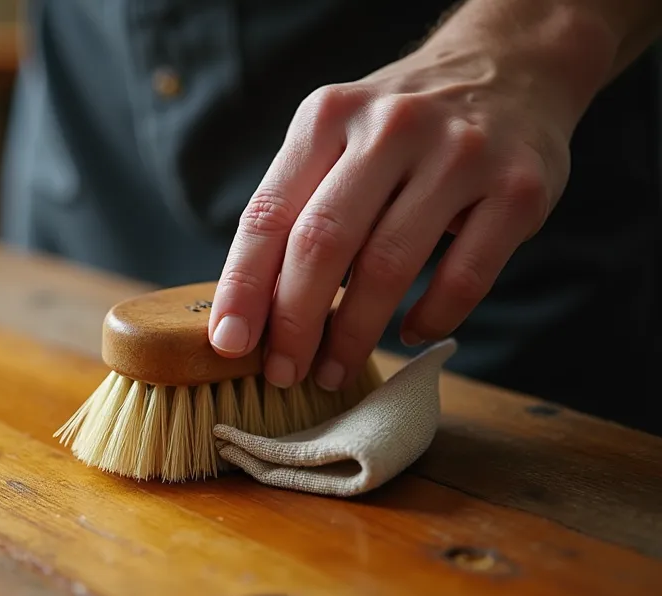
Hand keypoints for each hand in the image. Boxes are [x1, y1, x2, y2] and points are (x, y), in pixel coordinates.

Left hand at [205, 1, 628, 391]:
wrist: (508, 69)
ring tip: (333, 371)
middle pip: (322, 243)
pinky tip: (406, 334)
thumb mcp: (338, 139)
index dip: (243, 285)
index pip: (269, 213)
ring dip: (353, 334)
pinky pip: (464, 277)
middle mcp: (390, 127)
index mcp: (328, 117)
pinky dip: (429, 318)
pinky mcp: (518, 189)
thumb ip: (298, 208)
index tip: (229, 342)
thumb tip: (251, 309)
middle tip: (280, 374)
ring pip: (388, 265)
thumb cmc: (399, 131)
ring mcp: (460, 155)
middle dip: (294, 322)